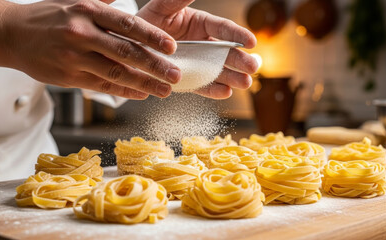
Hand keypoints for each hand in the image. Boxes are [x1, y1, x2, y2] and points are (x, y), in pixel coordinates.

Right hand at [0, 0, 182, 98]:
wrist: (11, 34)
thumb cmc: (49, 17)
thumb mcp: (76, 1)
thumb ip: (106, 3)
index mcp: (88, 11)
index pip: (127, 24)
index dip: (152, 36)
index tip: (172, 47)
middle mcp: (82, 33)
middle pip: (126, 51)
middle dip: (155, 65)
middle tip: (175, 75)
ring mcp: (74, 57)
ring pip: (116, 72)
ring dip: (144, 83)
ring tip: (164, 90)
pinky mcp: (68, 76)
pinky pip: (102, 85)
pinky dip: (124, 90)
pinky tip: (140, 93)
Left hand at [137, 0, 257, 98]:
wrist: (131, 46)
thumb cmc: (146, 23)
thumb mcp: (162, 8)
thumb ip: (179, 0)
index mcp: (201, 23)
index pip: (223, 28)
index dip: (238, 35)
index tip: (251, 42)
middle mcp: (203, 44)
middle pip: (225, 52)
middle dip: (241, 60)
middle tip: (254, 67)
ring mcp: (197, 63)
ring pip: (218, 71)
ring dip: (233, 77)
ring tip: (245, 83)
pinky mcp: (188, 79)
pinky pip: (201, 85)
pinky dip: (213, 90)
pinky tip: (225, 92)